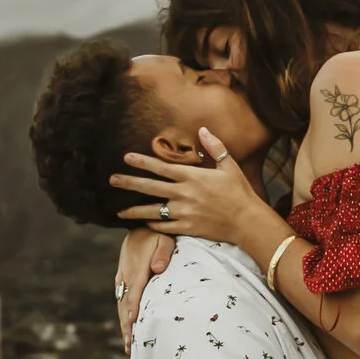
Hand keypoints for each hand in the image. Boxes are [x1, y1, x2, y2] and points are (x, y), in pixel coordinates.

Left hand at [109, 129, 286, 253]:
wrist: (247, 221)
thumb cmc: (240, 192)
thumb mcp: (229, 166)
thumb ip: (214, 147)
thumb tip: (202, 129)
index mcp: (193, 177)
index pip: (161, 167)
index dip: (142, 162)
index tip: (126, 157)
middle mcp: (184, 194)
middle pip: (150, 187)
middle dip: (129, 183)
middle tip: (112, 180)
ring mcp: (184, 213)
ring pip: (152, 210)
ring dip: (133, 211)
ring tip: (118, 211)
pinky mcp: (187, 229)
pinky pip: (164, 226)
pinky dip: (153, 224)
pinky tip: (144, 222)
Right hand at [115, 229, 173, 351]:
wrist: (138, 226)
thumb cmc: (156, 235)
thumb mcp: (164, 239)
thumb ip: (162, 254)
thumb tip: (158, 269)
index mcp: (136, 268)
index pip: (134, 291)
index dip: (133, 308)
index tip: (133, 323)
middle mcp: (126, 275)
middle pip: (124, 304)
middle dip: (127, 326)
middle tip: (130, 345)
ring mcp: (122, 278)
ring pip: (121, 305)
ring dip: (124, 325)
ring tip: (129, 344)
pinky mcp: (122, 279)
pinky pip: (121, 300)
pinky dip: (123, 315)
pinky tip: (128, 328)